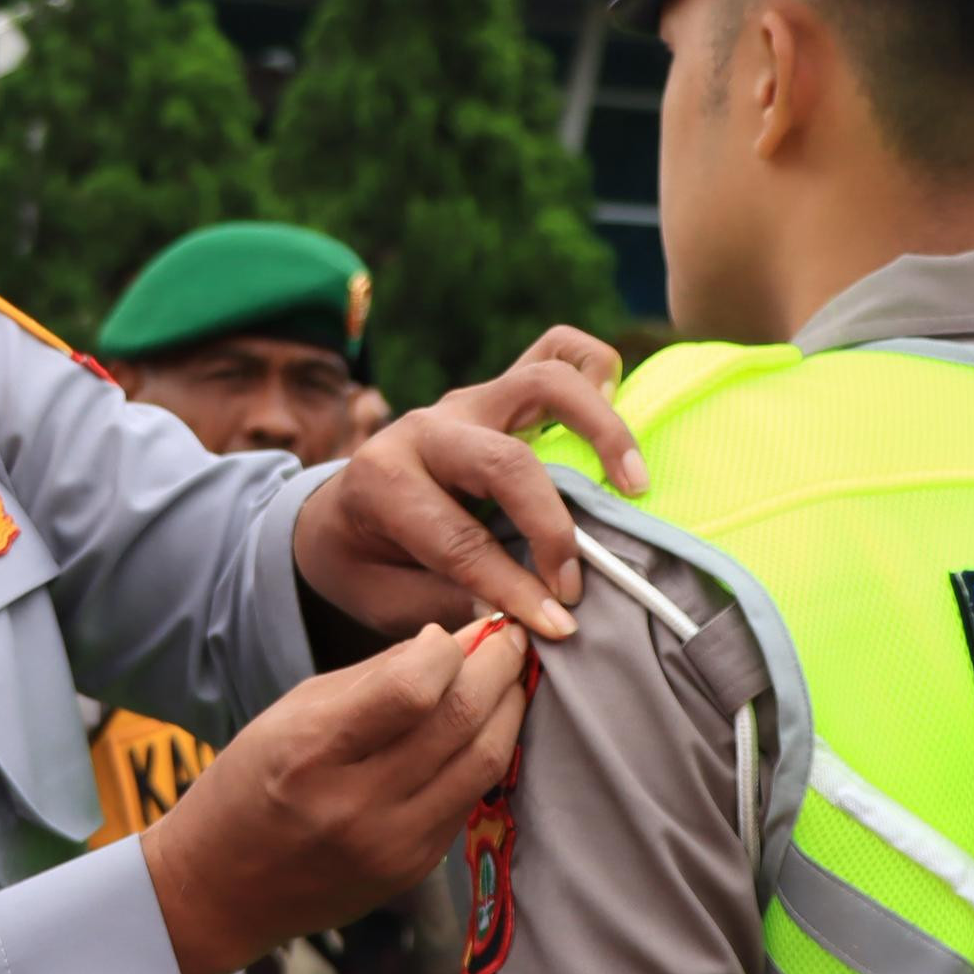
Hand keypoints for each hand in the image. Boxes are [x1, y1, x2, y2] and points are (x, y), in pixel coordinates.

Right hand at [144, 620, 536, 973]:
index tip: (458, 629)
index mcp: (311, 752)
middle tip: (512, 637)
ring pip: (485, 762)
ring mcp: (391, 844)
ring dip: (509, 709)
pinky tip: (488, 727)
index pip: (412, 687)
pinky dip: (487, 753)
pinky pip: (471, 797)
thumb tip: (453, 640)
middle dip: (499, 666)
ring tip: (513, 677)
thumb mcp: (292, 712)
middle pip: (460, 720)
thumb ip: (375, 678)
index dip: (450, 647)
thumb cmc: (251, 784)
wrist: (222, 889)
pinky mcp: (414, 868)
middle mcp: (355, 804)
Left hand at [289, 327, 644, 640]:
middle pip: (506, 462)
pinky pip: (556, 349)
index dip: (514, 587)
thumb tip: (521, 618)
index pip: (460, 540)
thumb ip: (449, 605)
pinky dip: (595, 371)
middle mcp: (426, 429)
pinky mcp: (499, 389)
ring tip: (634, 484)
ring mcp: (468, 401)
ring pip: (545, 381)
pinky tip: (618, 416)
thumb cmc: (367, 564)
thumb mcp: (383, 600)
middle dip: (552, 528)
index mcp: (382, 483)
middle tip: (577, 586)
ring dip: (601, 428)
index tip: (557, 623)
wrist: (339, 514)